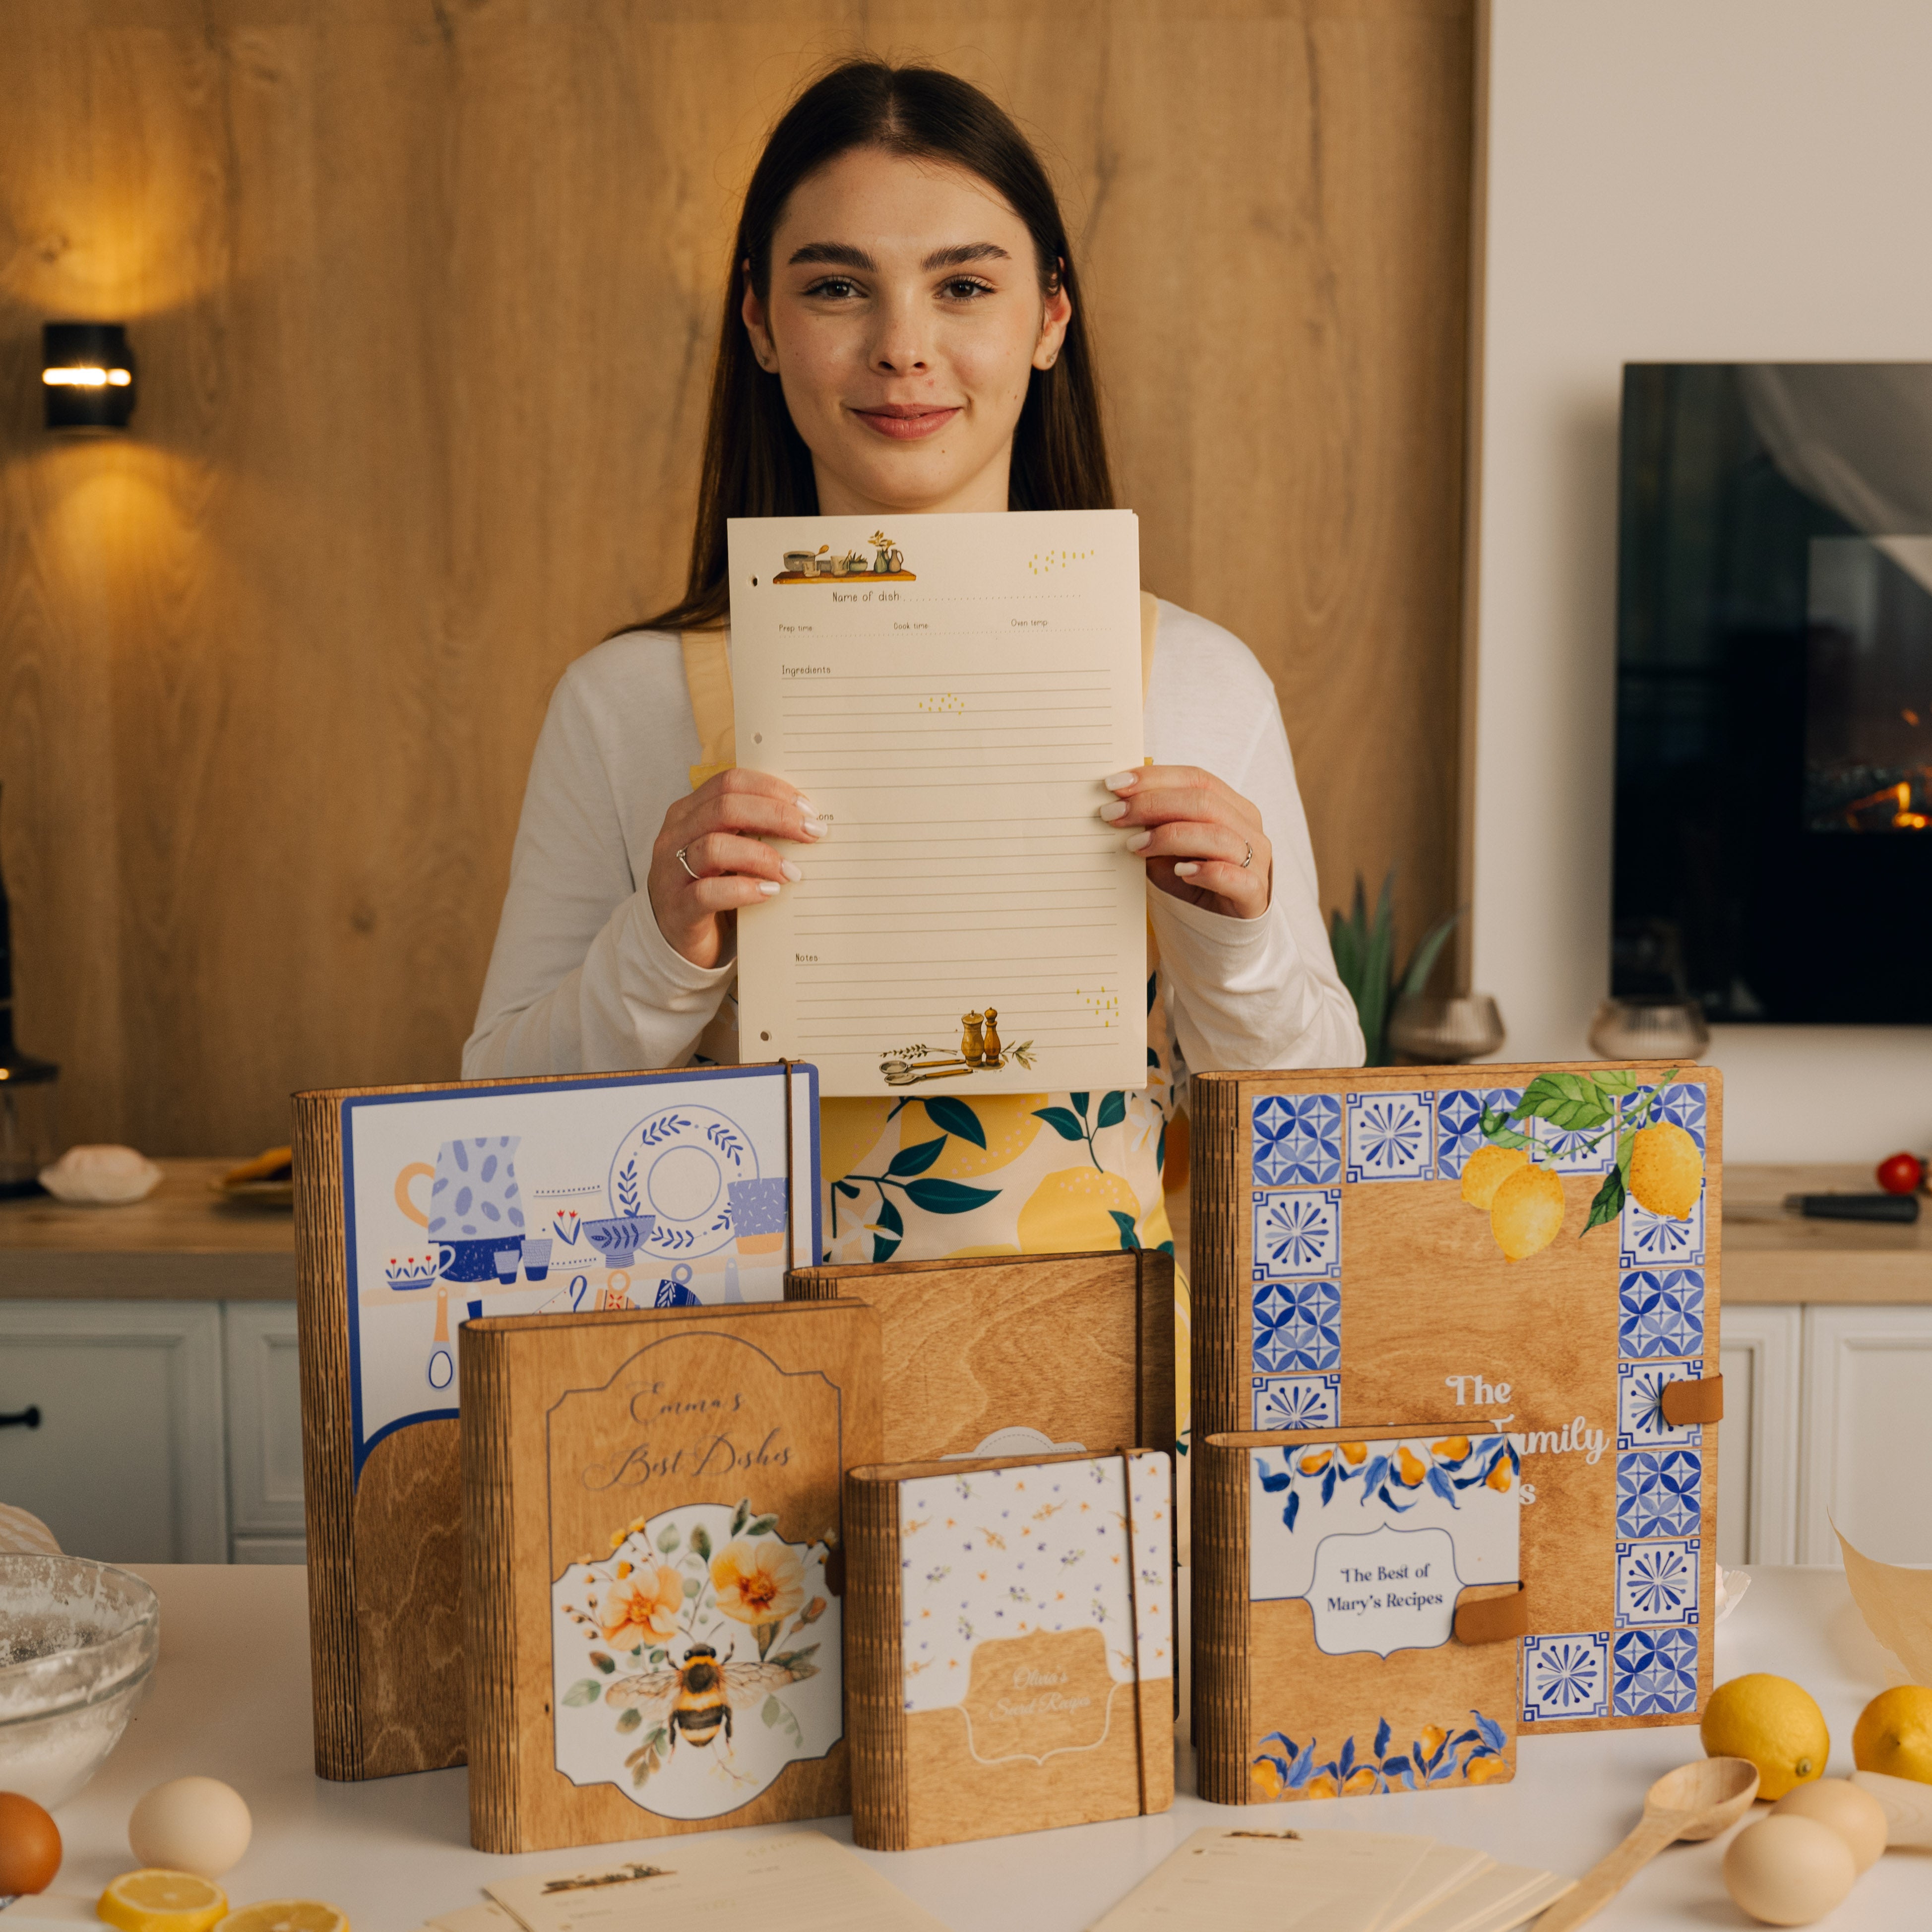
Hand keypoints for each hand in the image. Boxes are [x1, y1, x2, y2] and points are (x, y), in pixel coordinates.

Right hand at [648, 768, 822, 968]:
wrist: (677, 938)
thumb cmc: (713, 885)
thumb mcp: (729, 850)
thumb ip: (753, 830)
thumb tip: (807, 819)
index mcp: (689, 811)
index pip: (730, 782)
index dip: (772, 790)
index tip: (807, 808)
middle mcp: (676, 835)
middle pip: (726, 807)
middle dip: (776, 816)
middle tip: (812, 833)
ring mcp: (672, 872)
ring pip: (715, 847)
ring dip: (763, 856)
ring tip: (793, 872)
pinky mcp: (678, 909)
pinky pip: (709, 893)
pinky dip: (744, 889)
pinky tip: (770, 892)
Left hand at [1101, 765, 1270, 918]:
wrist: (1219, 926)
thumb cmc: (1190, 880)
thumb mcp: (1165, 849)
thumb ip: (1149, 827)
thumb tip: (1115, 806)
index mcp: (1230, 805)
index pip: (1195, 778)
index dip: (1155, 778)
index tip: (1114, 785)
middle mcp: (1246, 827)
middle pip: (1203, 802)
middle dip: (1152, 804)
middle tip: (1113, 814)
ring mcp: (1255, 859)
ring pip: (1218, 835)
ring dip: (1171, 837)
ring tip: (1135, 846)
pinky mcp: (1254, 893)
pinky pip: (1234, 876)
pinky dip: (1206, 871)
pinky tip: (1181, 872)